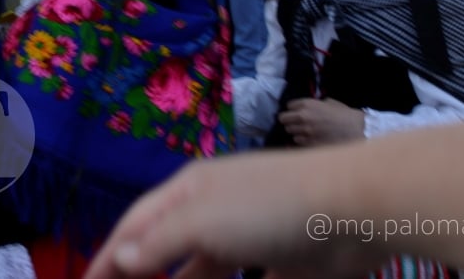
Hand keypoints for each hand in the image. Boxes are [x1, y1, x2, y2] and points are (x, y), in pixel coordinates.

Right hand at [83, 153, 385, 278]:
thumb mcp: (202, 221)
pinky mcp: (283, 263)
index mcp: (189, 192)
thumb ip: (159, 242)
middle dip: (139, 271)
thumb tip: (123, 257)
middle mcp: (214, 211)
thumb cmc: (267, 206)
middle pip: (165, 247)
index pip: (136, 225)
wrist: (354, 209)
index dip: (109, 255)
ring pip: (202, 269)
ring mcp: (250, 236)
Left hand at [278, 98, 364, 145]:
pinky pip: (297, 142)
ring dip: (295, 131)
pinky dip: (301, 140)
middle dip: (288, 120)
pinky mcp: (309, 144)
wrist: (357, 130)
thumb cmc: (345, 115)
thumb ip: (314, 104)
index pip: (288, 106)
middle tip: (295, 122)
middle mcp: (302, 117)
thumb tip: (307, 108)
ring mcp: (305, 131)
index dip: (293, 109)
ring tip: (304, 131)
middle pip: (283, 119)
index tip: (297, 111)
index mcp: (307, 104)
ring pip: (289, 131)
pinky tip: (309, 139)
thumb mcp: (329, 103)